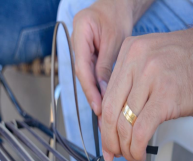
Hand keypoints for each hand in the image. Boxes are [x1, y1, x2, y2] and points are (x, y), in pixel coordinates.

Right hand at [72, 0, 152, 115]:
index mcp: (80, 32)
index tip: (98, 107)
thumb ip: (106, 65)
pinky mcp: (86, 56)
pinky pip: (90, 74)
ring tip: (102, 114)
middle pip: (82, 75)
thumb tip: (103, 91)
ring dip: (94, 94)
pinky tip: (103, 100)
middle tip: (101, 117)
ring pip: (86, 77)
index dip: (89, 89)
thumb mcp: (115, 39)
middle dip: (91, 96)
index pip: (82, 68)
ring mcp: (79, 50)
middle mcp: (75, 43)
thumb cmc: (116, 16)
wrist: (115, 6)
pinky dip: (97, 87)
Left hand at [101, 29, 192, 160]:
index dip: (103, 124)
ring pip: (124, 122)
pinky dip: (136, 147)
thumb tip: (109, 120)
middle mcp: (136, 60)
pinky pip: (141, 129)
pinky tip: (138, 154)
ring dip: (124, 146)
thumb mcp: (147, 63)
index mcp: (128, 51)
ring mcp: (151, 76)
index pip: (106, 97)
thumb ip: (127, 84)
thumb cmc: (181, 63)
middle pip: (110, 110)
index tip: (105, 139)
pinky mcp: (166, 95)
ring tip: (129, 155)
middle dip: (108, 138)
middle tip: (112, 152)